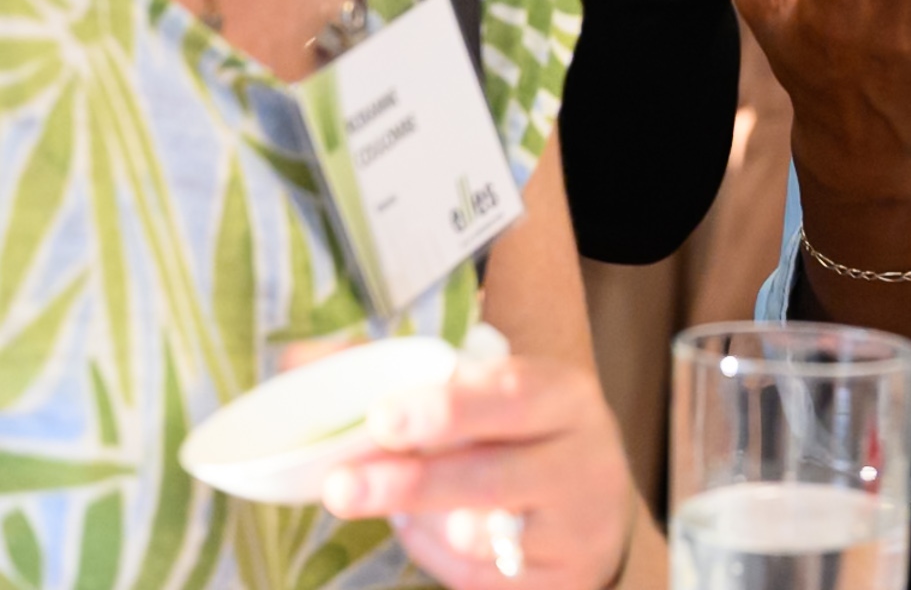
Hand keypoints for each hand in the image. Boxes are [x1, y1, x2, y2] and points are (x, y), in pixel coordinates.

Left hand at [322, 351, 632, 589]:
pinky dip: (445, 561)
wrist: (596, 505)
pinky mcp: (563, 581)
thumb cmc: (521, 434)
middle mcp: (580, 459)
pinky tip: (439, 534)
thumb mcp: (487, 390)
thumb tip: (300, 358)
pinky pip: (485, 579)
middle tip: (343, 486)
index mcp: (563, 396)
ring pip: (485, 537)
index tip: (380, 417)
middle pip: (492, 476)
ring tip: (398, 516)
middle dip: (413, 482)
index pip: (509, 394)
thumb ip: (401, 371)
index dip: (446, 407)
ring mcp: (575, 528)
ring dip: (425, 527)